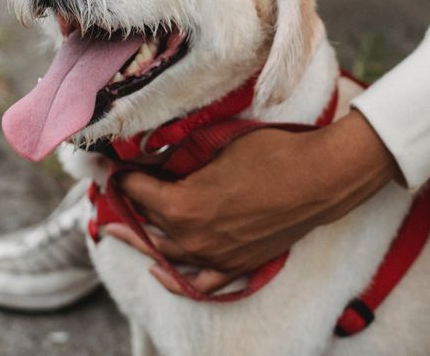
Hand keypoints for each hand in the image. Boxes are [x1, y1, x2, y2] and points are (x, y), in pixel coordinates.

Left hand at [102, 110, 400, 294]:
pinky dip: (175, 279)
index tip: (114, 165)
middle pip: (143, 225)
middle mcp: (191, 238)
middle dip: (125, 206)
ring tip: (121, 228)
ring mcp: (214, 257)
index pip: (135, 190)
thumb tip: (159, 156)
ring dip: (141, 238)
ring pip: (163, 253)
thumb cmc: (271, 154)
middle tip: (111, 194)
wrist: (318, 179)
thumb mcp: (218, 145)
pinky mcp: (236, 266)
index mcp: (181, 205)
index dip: (121, 174)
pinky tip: (159, 270)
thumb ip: (183, 157)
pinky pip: (198, 283)